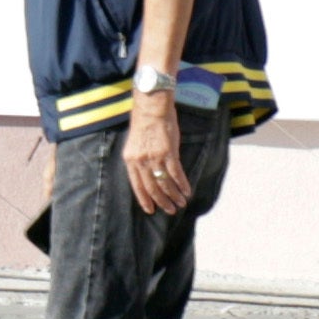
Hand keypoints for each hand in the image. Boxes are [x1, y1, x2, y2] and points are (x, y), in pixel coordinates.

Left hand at [123, 90, 189, 214]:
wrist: (151, 108)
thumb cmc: (144, 124)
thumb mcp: (136, 144)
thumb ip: (140, 160)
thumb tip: (149, 175)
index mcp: (130, 160)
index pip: (137, 186)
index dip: (145, 200)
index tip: (151, 210)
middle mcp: (141, 161)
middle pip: (152, 188)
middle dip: (162, 202)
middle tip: (171, 210)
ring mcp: (155, 158)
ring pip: (165, 184)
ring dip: (174, 196)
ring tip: (181, 203)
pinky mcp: (168, 153)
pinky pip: (176, 174)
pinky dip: (182, 184)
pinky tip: (187, 191)